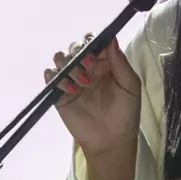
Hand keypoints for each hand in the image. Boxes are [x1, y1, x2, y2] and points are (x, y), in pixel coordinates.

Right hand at [47, 33, 141, 155]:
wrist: (111, 140)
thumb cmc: (126, 112)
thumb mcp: (130, 86)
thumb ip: (120, 62)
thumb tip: (111, 38)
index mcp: (105, 63)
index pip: (93, 42)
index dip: (92, 41)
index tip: (94, 49)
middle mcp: (87, 68)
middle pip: (74, 47)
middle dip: (78, 52)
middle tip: (88, 64)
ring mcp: (72, 80)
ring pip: (60, 58)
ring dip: (68, 64)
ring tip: (81, 82)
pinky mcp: (60, 94)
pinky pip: (50, 77)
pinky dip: (54, 76)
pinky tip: (68, 88)